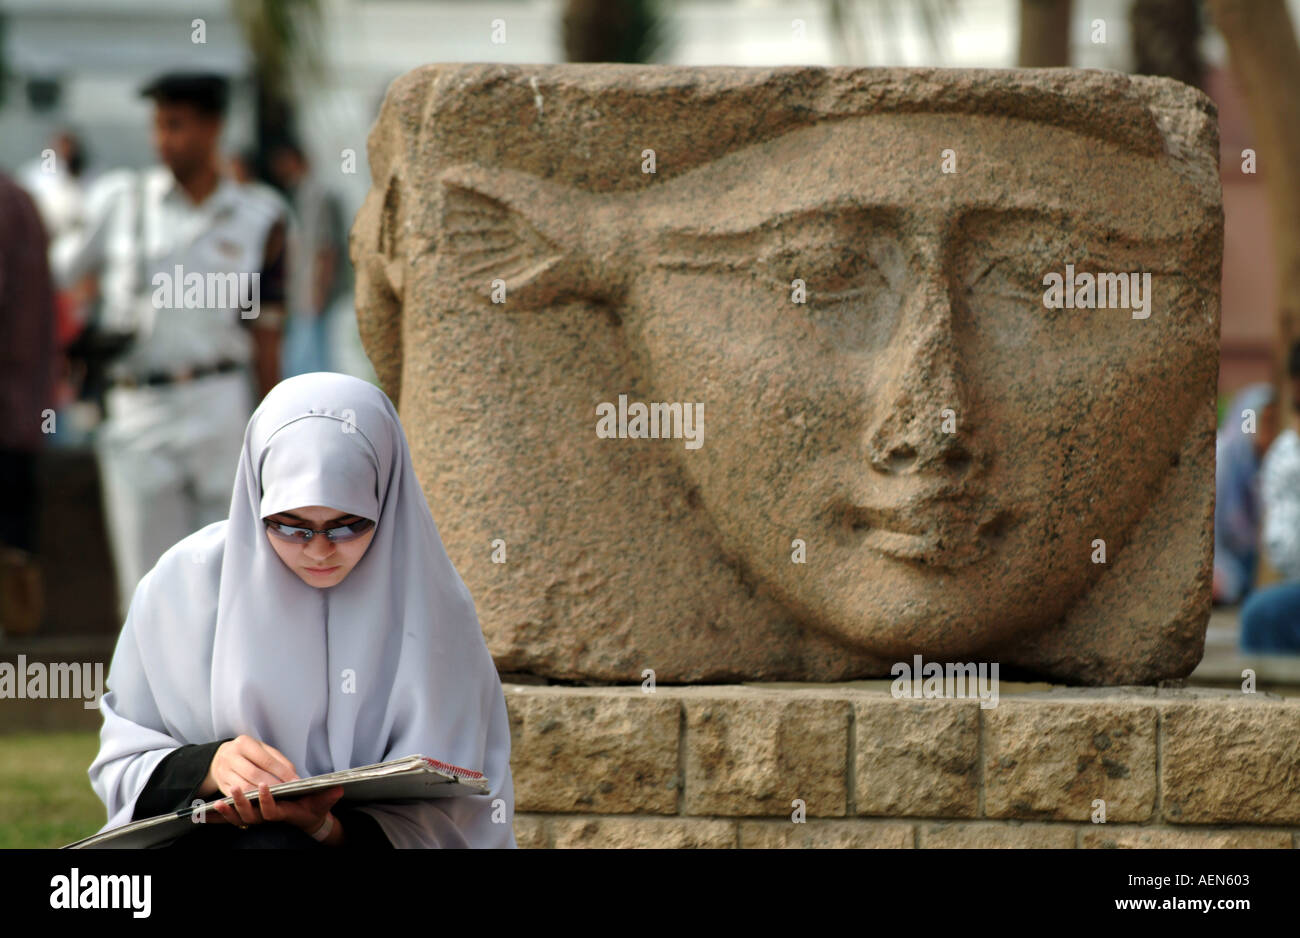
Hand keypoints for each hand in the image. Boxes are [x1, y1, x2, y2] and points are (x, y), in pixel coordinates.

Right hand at [201, 734, 297, 801]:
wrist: (221, 757)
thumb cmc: (248, 753)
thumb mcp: (262, 749)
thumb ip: (278, 760)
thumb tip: (293, 775)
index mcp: (244, 743)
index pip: (266, 760)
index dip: (282, 772)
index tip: (295, 781)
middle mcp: (230, 756)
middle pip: (254, 774)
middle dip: (273, 784)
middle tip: (287, 791)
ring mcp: (223, 772)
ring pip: (244, 787)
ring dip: (261, 794)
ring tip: (276, 797)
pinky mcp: (221, 785)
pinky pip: (237, 796)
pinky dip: (251, 800)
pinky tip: (262, 802)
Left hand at [209, 783, 344, 837]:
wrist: (305, 818)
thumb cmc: (311, 809)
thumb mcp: (322, 803)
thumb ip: (328, 797)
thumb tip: (338, 790)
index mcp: (284, 813)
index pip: (273, 810)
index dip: (267, 800)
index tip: (264, 786)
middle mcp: (268, 818)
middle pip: (251, 815)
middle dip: (242, 803)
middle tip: (236, 789)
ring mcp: (257, 819)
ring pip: (239, 819)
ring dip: (228, 811)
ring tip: (218, 802)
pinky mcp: (249, 817)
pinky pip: (231, 819)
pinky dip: (218, 817)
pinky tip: (205, 812)